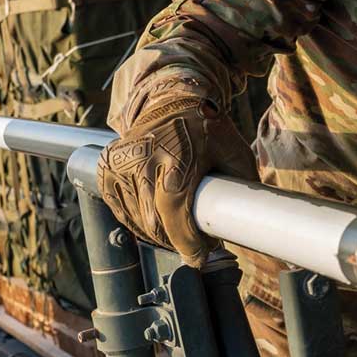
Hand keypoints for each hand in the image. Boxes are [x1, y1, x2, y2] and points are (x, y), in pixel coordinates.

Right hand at [96, 83, 256, 265]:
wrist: (171, 99)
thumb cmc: (207, 128)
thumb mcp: (235, 152)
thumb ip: (241, 187)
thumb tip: (249, 224)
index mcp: (176, 157)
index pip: (174, 212)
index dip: (187, 242)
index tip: (200, 258)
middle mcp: (142, 160)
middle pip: (154, 223)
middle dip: (178, 242)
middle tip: (199, 243)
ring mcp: (120, 165)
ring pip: (137, 223)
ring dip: (159, 235)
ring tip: (181, 228)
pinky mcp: (107, 170)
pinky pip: (122, 212)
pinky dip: (140, 223)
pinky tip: (159, 218)